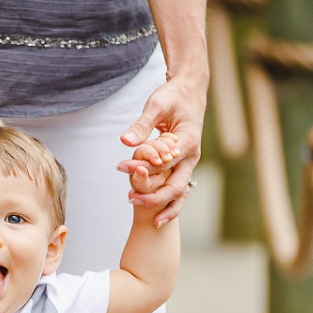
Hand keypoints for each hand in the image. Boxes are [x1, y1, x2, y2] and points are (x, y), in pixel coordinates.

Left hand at [117, 74, 206, 223]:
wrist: (191, 90)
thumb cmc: (173, 96)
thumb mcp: (156, 106)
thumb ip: (142, 126)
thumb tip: (125, 142)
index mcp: (186, 142)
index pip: (162, 163)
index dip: (141, 168)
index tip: (120, 167)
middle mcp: (191, 156)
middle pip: (175, 186)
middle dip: (154, 197)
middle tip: (129, 198)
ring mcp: (190, 162)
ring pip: (181, 193)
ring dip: (166, 206)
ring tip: (151, 222)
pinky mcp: (185, 164)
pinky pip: (180, 189)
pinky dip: (171, 204)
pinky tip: (158, 216)